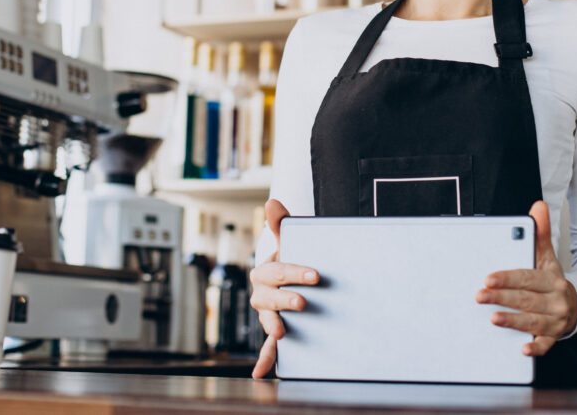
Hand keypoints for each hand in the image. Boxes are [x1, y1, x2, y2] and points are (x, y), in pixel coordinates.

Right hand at [248, 199, 318, 377]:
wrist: (305, 275)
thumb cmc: (297, 255)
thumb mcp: (292, 238)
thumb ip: (282, 223)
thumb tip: (272, 202)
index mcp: (266, 270)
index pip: (274, 271)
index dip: (292, 272)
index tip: (315, 275)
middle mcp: (263, 293)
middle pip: (266, 297)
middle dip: (283, 299)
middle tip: (303, 302)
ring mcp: (268, 313)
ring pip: (265, 319)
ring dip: (272, 324)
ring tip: (282, 332)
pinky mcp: (276, 329)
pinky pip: (266, 347)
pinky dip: (263, 360)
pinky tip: (260, 373)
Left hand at [475, 200, 576, 356]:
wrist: (576, 304)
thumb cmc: (552, 280)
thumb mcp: (547, 257)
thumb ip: (541, 233)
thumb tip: (538, 205)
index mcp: (553, 279)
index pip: (528, 278)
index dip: (508, 278)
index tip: (488, 278)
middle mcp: (556, 300)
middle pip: (527, 299)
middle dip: (502, 298)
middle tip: (480, 295)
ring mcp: (556, 320)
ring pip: (533, 322)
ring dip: (513, 320)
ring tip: (493, 318)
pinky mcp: (554, 336)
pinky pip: (546, 344)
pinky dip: (536, 348)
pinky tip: (523, 349)